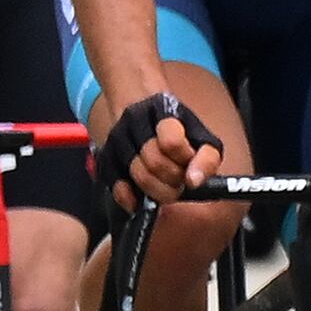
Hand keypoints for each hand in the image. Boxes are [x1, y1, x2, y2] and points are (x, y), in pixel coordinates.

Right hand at [97, 90, 218, 206]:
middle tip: (181, 184)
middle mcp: (135, 119)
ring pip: (137, 174)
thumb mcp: (202, 137)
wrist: (143, 112)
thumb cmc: (181, 132)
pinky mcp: (105, 154)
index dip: (185, 162)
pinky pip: (115, 182)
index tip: (192, 174)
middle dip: (173, 180)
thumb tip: (194, 182)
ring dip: (156, 190)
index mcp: (163, 109)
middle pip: (154, 162)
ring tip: (167, 188)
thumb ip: (206, 159)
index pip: (172, 143)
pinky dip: (129, 197)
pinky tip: (140, 201)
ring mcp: (117, 136)